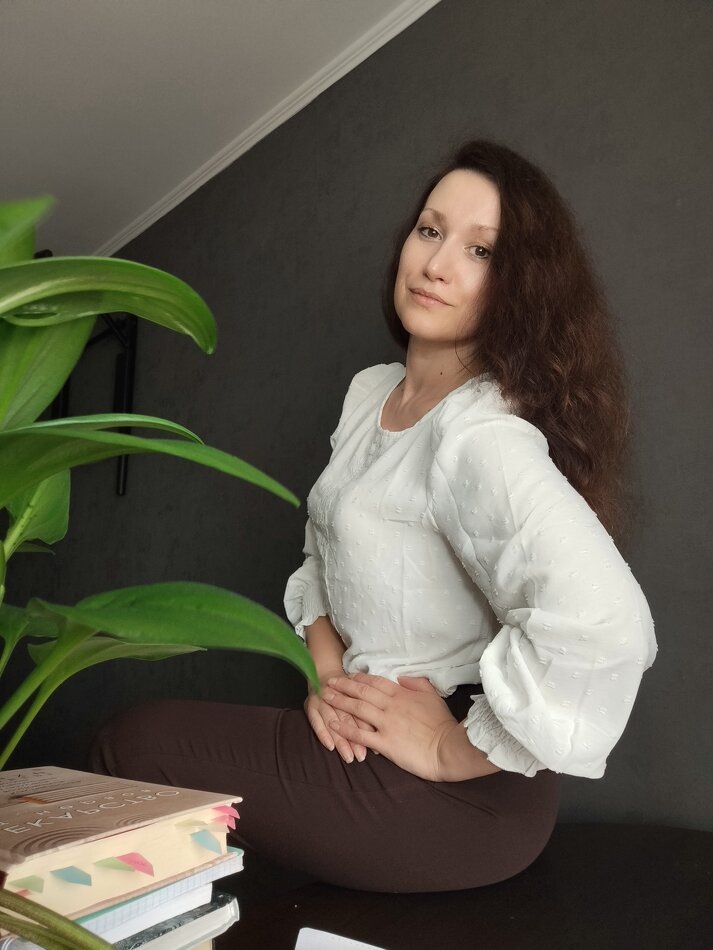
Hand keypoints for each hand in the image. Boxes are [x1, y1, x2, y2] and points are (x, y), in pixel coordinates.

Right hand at [304, 670, 374, 762]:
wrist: (326, 677)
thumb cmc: (349, 689)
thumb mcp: (362, 693)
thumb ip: (373, 708)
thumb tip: (384, 734)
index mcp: (352, 690)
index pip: (362, 711)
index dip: (368, 730)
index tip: (376, 750)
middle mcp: (337, 694)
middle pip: (348, 717)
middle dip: (355, 739)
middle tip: (361, 757)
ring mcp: (322, 699)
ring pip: (333, 720)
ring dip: (341, 740)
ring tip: (348, 757)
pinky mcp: (309, 705)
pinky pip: (315, 721)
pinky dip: (323, 734)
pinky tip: (330, 747)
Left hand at [322, 673, 460, 780]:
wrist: (448, 747)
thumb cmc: (442, 723)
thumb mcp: (432, 696)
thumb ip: (416, 684)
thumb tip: (401, 678)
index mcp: (402, 695)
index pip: (376, 682)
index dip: (360, 678)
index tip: (348, 675)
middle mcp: (391, 706)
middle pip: (362, 692)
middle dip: (344, 686)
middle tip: (329, 682)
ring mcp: (386, 724)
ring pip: (358, 709)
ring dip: (340, 702)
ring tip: (326, 698)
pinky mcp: (385, 743)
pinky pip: (361, 734)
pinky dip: (346, 729)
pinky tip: (334, 725)